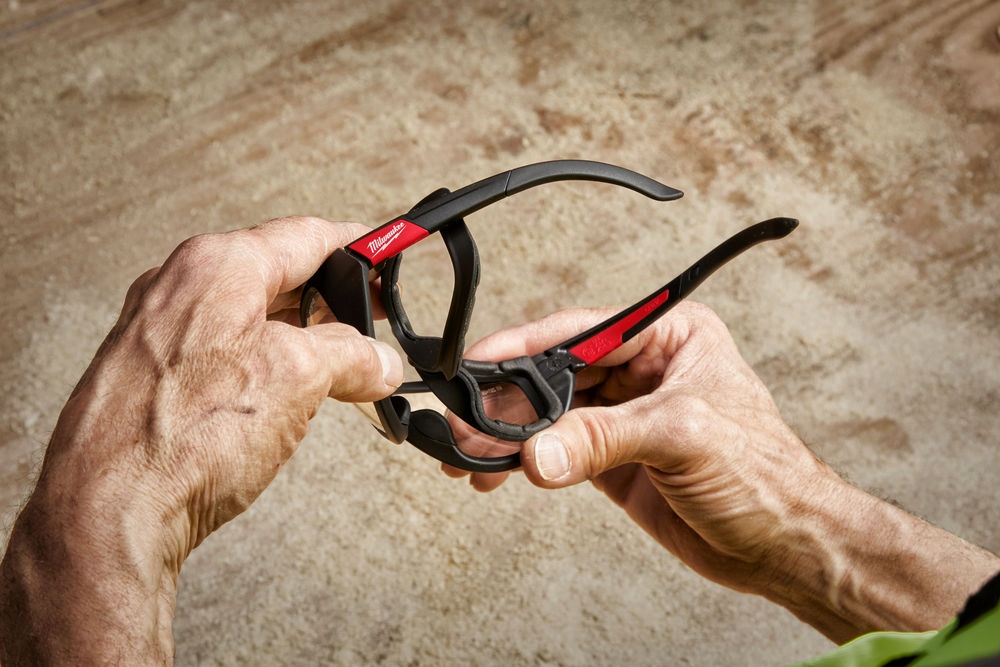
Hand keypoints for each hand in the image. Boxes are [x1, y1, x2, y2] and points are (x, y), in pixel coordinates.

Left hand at [0, 216, 403, 663]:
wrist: (110, 511)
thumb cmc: (186, 437)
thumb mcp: (301, 379)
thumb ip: (352, 356)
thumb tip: (379, 361)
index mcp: (218, 265)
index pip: (305, 236)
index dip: (357, 246)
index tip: (384, 255)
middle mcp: (178, 287)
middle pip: (274, 273)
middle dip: (330, 300)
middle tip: (369, 321)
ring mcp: (156, 331)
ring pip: (245, 315)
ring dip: (297, 336)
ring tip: (337, 367)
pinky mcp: (146, 375)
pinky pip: (217, 350)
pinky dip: (259, 363)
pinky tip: (281, 396)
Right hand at [452, 302, 998, 641]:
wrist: (784, 545)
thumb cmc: (764, 475)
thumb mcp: (683, 438)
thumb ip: (603, 441)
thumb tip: (536, 453)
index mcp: (668, 337)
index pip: (581, 332)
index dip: (525, 346)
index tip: (478, 362)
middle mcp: (642, 370)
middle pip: (555, 372)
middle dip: (507, 399)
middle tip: (465, 423)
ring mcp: (625, 415)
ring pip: (549, 413)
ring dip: (507, 434)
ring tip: (468, 456)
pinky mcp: (613, 458)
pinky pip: (556, 450)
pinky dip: (523, 462)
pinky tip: (496, 474)